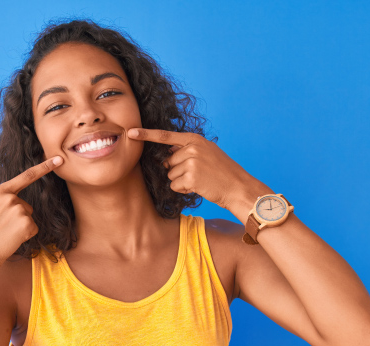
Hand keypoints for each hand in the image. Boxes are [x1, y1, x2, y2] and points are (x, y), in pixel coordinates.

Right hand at [0, 156, 63, 268]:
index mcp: (0, 192)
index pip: (26, 176)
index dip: (44, 167)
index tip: (58, 159)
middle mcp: (11, 198)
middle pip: (26, 206)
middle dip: (17, 217)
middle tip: (0, 228)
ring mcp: (20, 210)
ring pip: (29, 218)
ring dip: (20, 227)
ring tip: (3, 234)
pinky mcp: (27, 224)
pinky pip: (33, 229)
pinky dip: (24, 236)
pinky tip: (11, 239)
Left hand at [127, 128, 270, 213]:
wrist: (238, 187)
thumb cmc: (223, 172)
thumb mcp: (207, 152)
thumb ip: (187, 149)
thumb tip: (166, 156)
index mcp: (194, 139)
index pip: (165, 136)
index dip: (146, 134)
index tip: (130, 132)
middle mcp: (192, 148)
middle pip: (168, 162)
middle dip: (178, 170)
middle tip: (199, 174)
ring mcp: (191, 162)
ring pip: (170, 175)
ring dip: (182, 181)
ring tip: (201, 180)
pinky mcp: (191, 177)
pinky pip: (175, 185)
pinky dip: (184, 189)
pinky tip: (199, 187)